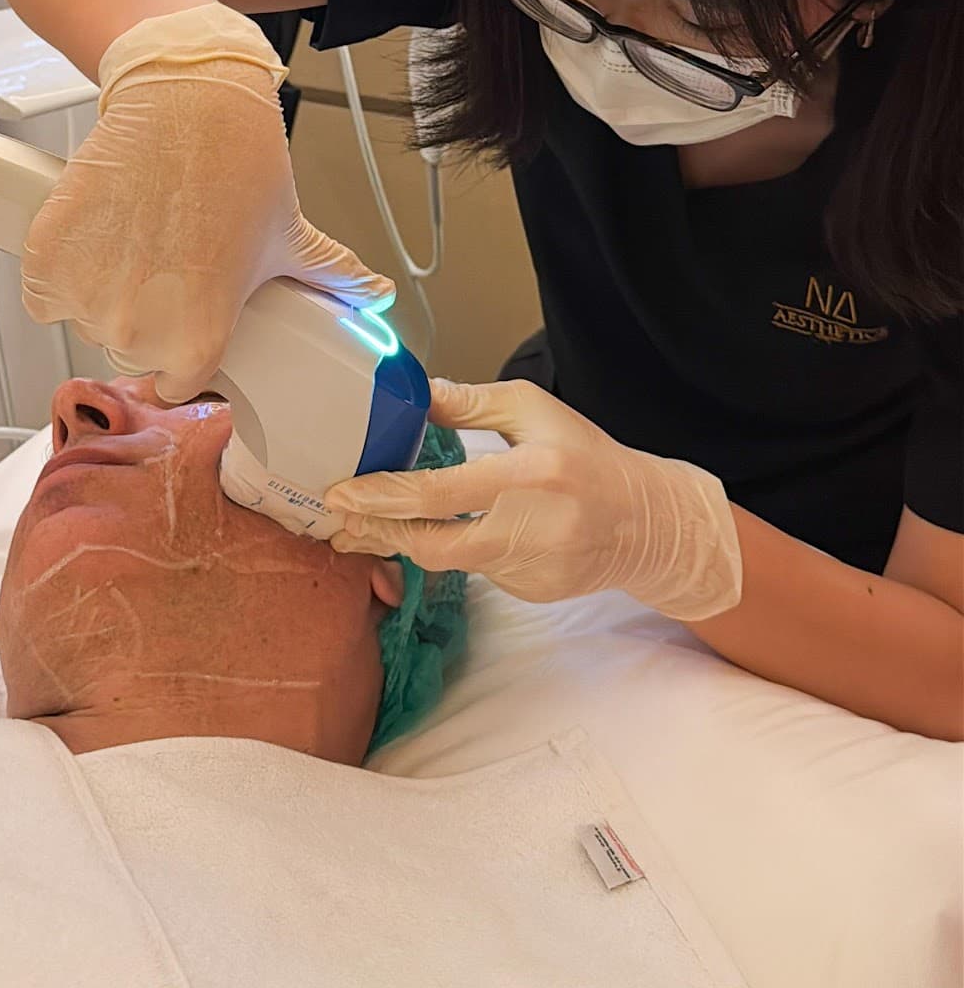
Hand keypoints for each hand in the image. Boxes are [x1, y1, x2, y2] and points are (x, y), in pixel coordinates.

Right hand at [22, 4, 392, 400]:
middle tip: (167, 262)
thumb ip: (332, 278)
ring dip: (103, 291)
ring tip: (138, 239)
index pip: (177, 384)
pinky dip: (61, 270)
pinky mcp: (47, 257)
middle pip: (131, 349)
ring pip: (86, 318)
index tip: (186, 322)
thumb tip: (372, 298)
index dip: (184, 351)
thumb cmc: (237, 164)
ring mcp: (86, 294)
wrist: (183, 98)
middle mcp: (136, 329)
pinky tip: (99, 234)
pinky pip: (44, 292)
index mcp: (197, 339)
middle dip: (147, 314)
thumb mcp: (292, 234)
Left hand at [326, 377, 741, 620]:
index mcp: (530, 472)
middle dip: (380, 534)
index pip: (441, 493)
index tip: (342, 494)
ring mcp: (533, 569)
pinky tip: (447, 537)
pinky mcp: (533, 594)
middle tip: (341, 524)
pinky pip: (479, 574)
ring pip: (452, 562)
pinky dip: (458, 554)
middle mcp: (531, 527)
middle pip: (435, 544)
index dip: (384, 497)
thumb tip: (413, 394)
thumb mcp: (533, 410)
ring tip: (370, 531)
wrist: (646, 522)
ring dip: (408, 545)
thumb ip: (470, 404)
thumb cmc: (585, 455)